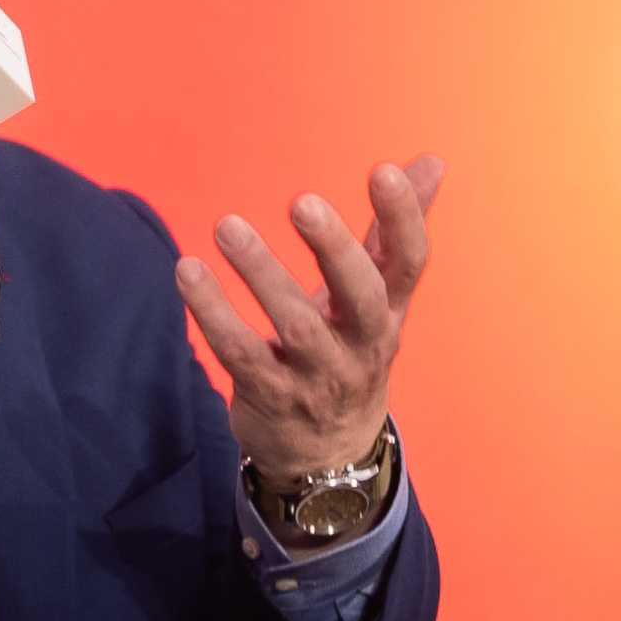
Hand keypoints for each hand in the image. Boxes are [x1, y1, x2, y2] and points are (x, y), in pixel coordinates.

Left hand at [179, 157, 442, 488]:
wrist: (329, 458)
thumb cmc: (350, 354)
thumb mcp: (379, 299)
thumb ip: (392, 231)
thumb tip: (431, 161)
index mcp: (389, 312)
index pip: (409, 263)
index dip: (403, 218)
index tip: (384, 170)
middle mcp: (362, 345)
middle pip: (361, 297)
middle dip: (334, 248)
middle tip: (302, 200)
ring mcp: (318, 377)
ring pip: (295, 327)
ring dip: (261, 273)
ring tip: (227, 225)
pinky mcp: (270, 398)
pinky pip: (241, 355)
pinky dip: (213, 314)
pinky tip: (188, 273)